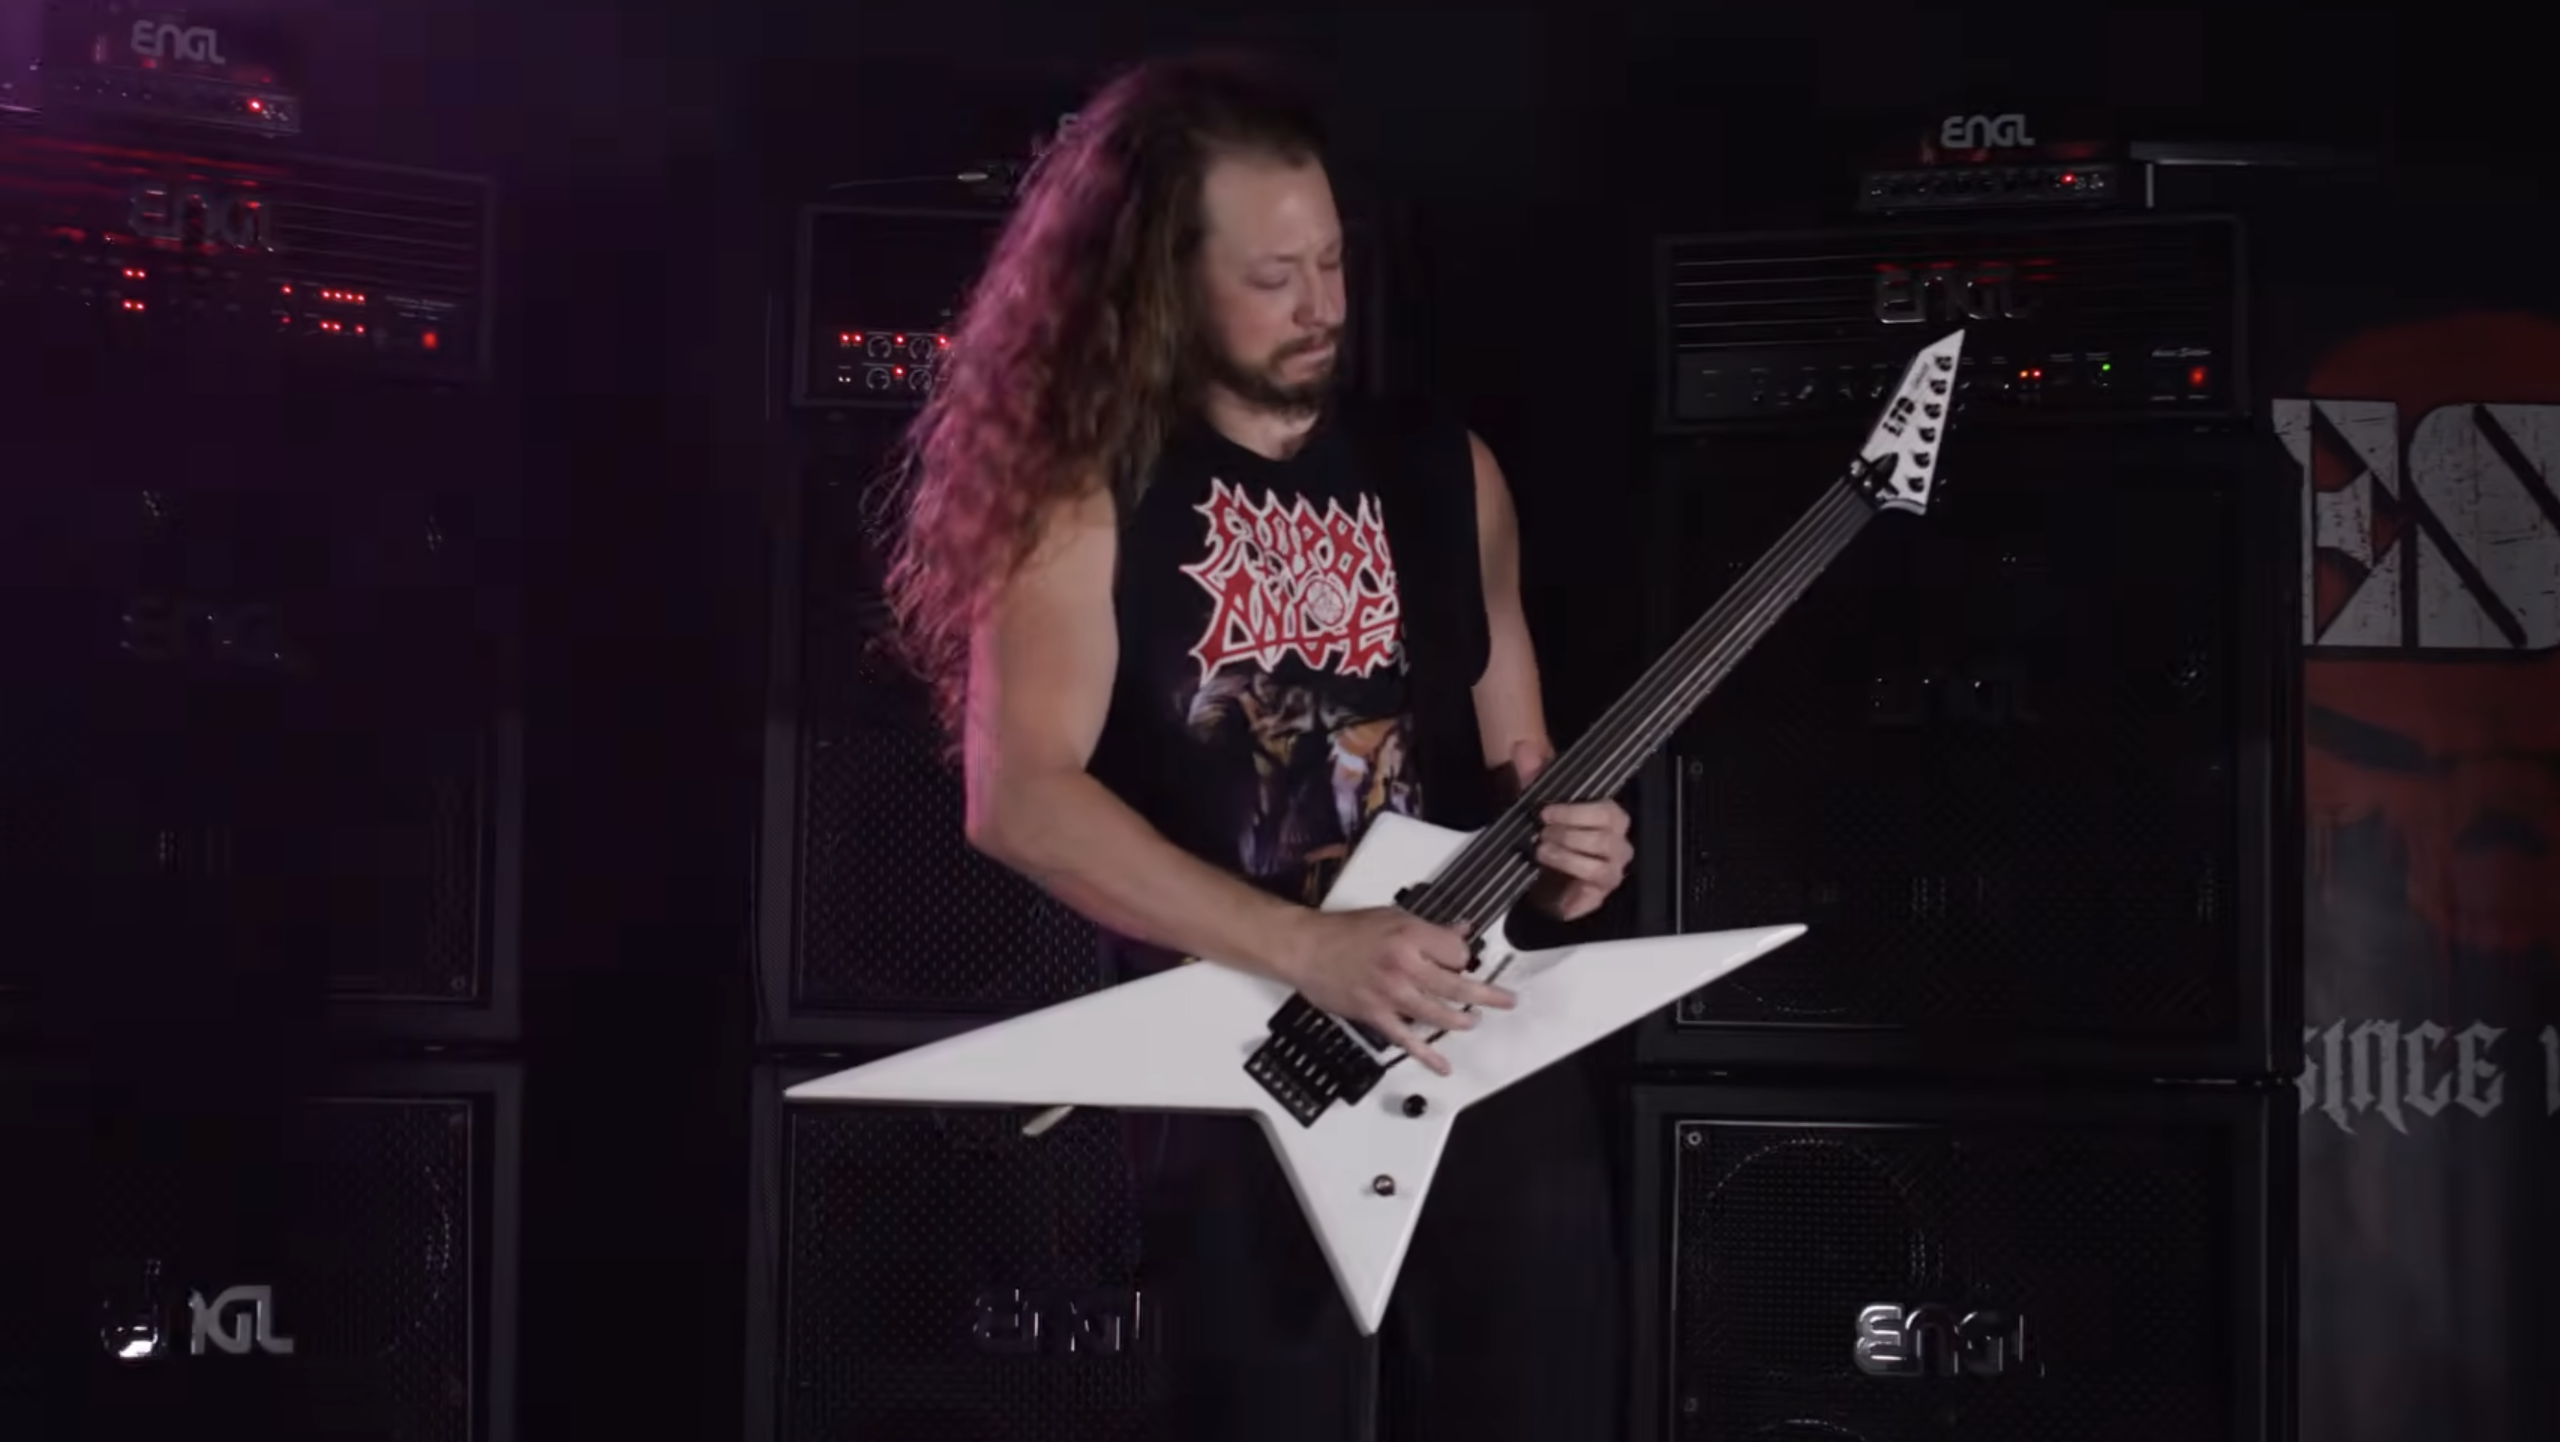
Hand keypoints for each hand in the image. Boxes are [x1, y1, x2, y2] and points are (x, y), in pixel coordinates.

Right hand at [1278, 906, 1517, 1075]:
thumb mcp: (1391, 917)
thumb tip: (1460, 931)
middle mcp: (1405, 966)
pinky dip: (1426, 1056)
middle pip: (1457, 984)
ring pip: (1439, 1014)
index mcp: (1410, 936)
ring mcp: (1391, 995)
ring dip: (1462, 1020)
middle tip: (1506, 1000)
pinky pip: (1407, 1040)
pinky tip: (1443, 1066)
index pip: (1457, 951)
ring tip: (1472, 1021)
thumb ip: (1428, 928)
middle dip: (1486, 994)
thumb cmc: (1344, 930)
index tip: (1461, 958)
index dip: (1463, 955)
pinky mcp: (1376, 1016)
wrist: (1306, 949)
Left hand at [1512, 741, 1632, 922]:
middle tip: (1542, 832)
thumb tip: (1522, 748)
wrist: (1545, 883)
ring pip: (1598, 861)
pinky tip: (1552, 873)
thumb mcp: (1537, 804)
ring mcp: (1613, 868)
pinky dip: (1572, 879)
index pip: (1605, 809)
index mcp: (1608, 815)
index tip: (1545, 812)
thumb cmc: (1550, 839)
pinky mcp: (1603, 891)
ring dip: (1566, 855)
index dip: (1574, 811)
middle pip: (1603, 835)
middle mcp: (1617, 841)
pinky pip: (1595, 886)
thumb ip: (1531, 775)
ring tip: (1542, 851)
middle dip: (1567, 833)